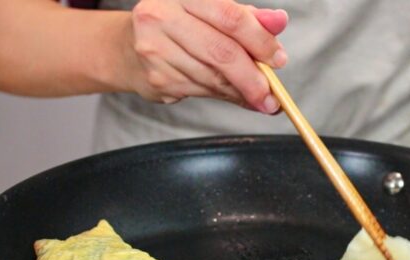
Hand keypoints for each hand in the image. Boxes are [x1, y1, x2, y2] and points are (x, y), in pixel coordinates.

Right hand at [120, 0, 287, 112]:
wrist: (130, 45)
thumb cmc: (183, 25)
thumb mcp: (216, 13)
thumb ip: (249, 18)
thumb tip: (279, 20)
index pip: (231, 17)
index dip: (260, 41)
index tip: (279, 60)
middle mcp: (162, 16)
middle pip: (222, 52)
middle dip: (254, 78)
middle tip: (272, 95)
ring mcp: (154, 48)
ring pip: (213, 77)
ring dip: (242, 92)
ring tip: (258, 96)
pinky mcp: (155, 76)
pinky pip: (202, 91)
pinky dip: (224, 96)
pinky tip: (232, 94)